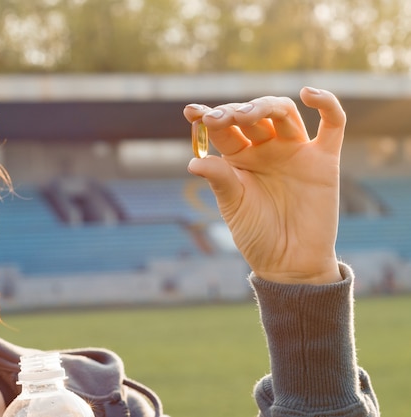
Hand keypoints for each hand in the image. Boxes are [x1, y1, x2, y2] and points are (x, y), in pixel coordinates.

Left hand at [184, 87, 342, 284]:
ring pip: (283, 114)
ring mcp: (295, 151)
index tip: (191, 111)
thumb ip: (219, 179)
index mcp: (239, 157)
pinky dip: (326, 104)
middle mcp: (266, 149)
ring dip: (264, 106)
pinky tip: (308, 94)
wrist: (289, 263)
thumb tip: (193, 162)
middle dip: (235, 112)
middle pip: (253, 115)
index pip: (223, 129)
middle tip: (218, 119)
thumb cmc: (257, 234)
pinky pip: (332, 125)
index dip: (208, 117)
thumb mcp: (233, 205)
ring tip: (246, 115)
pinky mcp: (323, 160)